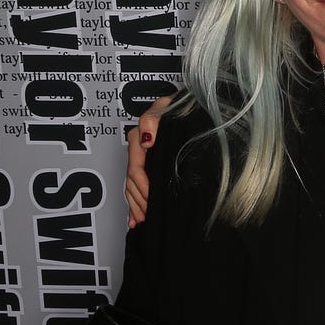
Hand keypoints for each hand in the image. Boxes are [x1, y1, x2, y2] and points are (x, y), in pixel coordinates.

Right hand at [125, 93, 176, 226]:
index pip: (136, 166)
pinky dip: (133, 203)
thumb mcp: (168, 105)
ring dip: (134, 204)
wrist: (193, 105)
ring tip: (141, 219)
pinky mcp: (148, 162)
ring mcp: (142, 156)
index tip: (151, 197)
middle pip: (131, 179)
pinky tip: (135, 218)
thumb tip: (146, 140)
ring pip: (131, 185)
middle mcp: (140, 147)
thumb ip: (153, 118)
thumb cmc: (182, 105)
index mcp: (142, 135)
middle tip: (148, 215)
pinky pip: (134, 185)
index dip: (142, 184)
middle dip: (138, 199)